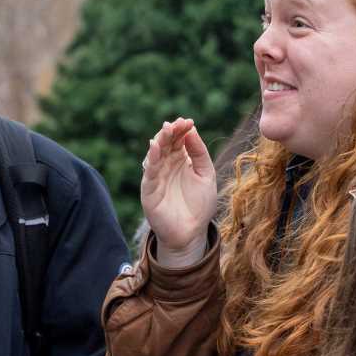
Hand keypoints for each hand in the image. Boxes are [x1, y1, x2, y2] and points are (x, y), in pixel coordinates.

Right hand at [141, 118, 215, 259]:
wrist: (191, 233)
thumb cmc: (200, 205)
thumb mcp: (206, 175)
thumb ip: (200, 154)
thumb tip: (192, 130)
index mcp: (181, 160)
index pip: (179, 139)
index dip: (182, 129)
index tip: (189, 122)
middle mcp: (167, 165)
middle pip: (166, 143)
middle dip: (171, 131)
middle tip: (178, 123)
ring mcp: (157, 176)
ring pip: (155, 153)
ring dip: (160, 140)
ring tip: (167, 129)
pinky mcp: (149, 189)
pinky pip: (149, 171)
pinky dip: (151, 158)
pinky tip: (155, 146)